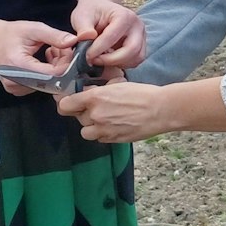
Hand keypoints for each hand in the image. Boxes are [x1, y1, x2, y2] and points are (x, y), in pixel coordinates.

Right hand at [0, 20, 78, 94]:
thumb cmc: (10, 34)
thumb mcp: (33, 29)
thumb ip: (54, 36)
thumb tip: (73, 41)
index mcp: (19, 66)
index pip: (53, 74)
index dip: (66, 62)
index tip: (66, 48)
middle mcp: (16, 82)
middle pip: (53, 80)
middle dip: (62, 63)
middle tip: (59, 47)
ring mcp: (16, 88)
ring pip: (49, 84)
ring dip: (56, 68)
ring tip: (50, 51)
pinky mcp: (18, 90)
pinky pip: (41, 86)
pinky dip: (47, 74)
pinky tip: (43, 61)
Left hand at [54, 81, 171, 143]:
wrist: (161, 110)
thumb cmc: (143, 94)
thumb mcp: (117, 85)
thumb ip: (98, 91)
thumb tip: (87, 92)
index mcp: (94, 98)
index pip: (65, 105)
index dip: (65, 104)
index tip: (68, 102)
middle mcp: (95, 115)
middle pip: (76, 118)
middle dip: (84, 113)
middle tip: (98, 108)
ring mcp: (103, 130)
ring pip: (85, 131)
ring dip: (92, 126)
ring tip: (106, 120)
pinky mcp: (113, 140)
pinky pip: (99, 138)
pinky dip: (104, 133)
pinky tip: (116, 125)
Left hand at [70, 0, 146, 69]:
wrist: (100, 8)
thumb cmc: (92, 12)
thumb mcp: (82, 16)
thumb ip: (83, 27)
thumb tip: (85, 37)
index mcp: (124, 15)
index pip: (113, 37)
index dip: (97, 49)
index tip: (86, 55)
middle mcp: (137, 26)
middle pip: (132, 50)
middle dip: (111, 60)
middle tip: (94, 60)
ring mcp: (142, 36)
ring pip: (136, 58)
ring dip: (117, 63)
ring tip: (101, 59)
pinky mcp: (141, 46)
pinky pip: (135, 61)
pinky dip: (122, 64)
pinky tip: (108, 59)